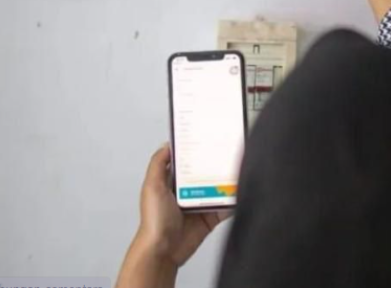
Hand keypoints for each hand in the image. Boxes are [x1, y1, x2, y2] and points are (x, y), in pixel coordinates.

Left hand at [133, 144, 229, 266]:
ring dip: (227, 182)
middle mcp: (187, 191)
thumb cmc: (154, 221)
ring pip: (218, 188)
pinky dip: (233, 201)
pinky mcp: (210, 217)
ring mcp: (200, 204)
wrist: (164, 251)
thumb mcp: (152, 186)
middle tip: (227, 153)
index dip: (196, 151)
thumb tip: (167, 144)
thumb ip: (157, 163)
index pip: (187, 161)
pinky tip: (239, 193)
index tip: (207, 139)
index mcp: (172, 182)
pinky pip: (226, 206)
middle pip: (206, 173)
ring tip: (236, 172)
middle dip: (216, 165)